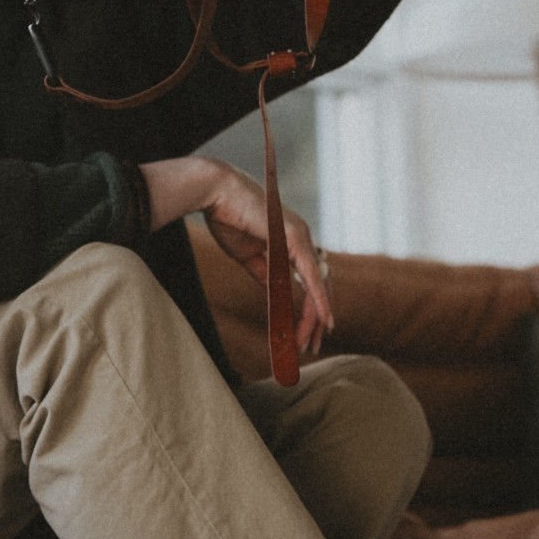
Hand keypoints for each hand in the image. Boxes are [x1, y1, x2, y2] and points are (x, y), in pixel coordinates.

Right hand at [202, 161, 332, 356]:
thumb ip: (266, 274)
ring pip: (318, 285)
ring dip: (315, 317)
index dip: (310, 308)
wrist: (215, 193)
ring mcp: (302, 237)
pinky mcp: (295, 238)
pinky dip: (319, 300)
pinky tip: (323, 320)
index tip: (305, 333)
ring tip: (309, 341)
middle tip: (309, 345)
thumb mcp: (249, 256)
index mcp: (292, 242)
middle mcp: (302, 239)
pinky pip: (311, 276)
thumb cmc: (227, 217)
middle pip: (318, 286)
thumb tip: (278, 295)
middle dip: (315, 319)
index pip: (308, 281)